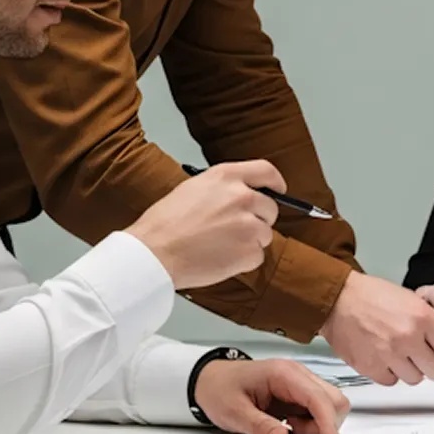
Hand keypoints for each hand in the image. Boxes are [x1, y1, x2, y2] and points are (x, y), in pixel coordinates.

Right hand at [126, 161, 280, 289]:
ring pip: (265, 235)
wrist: (154, 253)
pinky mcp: (249, 251)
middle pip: (270, 208)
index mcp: (227, 176)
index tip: (278, 191)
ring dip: (249, 242)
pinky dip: (243, 261)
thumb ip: (224, 188)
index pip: (266, 172)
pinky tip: (220, 258)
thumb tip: (244, 194)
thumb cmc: (165, 223)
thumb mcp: (194, 188)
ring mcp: (248, 225)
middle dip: (258, 219)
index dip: (276, 183)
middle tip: (235, 230)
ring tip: (220, 245)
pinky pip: (257, 257)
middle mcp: (242, 196)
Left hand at [192, 358, 349, 433]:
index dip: (328, 421)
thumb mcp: (234, 412)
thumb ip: (260, 426)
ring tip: (289, 428)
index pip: (318, 396)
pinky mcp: (297, 394)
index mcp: (283, 373)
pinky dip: (310, 424)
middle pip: (333, 399)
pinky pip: (317, 411)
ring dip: (317, 424)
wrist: (209, 381)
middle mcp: (297, 375)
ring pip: (329, 406)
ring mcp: (299, 384)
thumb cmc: (220, 390)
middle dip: (324, 423)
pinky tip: (289, 425)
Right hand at [319, 273, 433, 384]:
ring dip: (411, 367)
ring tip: (399, 349)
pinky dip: (391, 372)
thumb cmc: (375, 296)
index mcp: (422, 317)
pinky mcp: (371, 368)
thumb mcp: (418, 295)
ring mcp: (389, 355)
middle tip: (423, 350)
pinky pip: (393, 381)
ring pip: (416, 379)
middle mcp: (407, 338)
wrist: (338, 299)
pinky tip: (384, 354)